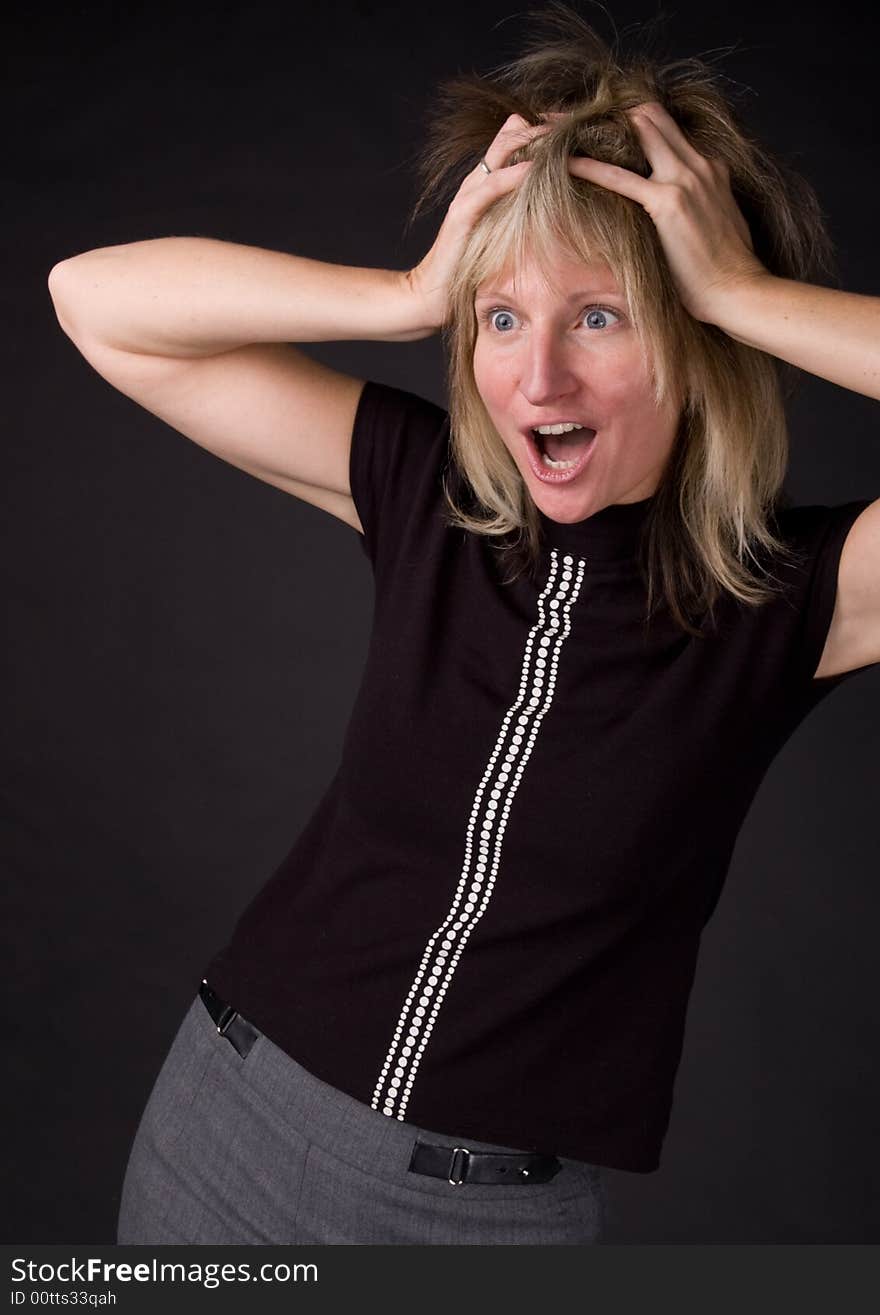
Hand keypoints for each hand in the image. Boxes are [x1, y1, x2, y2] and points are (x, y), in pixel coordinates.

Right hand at [406, 113, 561, 329]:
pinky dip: (513, 175)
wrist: (431, 295)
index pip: (516, 139)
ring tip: (564, 133)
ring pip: (502, 152)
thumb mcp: (502, 238)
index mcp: (487, 184)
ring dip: (534, 141)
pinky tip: (534, 168)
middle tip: (580, 122)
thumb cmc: (470, 270)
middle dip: (546, 126)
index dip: (545, 129)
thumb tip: (551, 212)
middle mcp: (477, 181)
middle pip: (512, 135)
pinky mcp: (463, 215)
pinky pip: (491, 187)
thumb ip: (520, 218)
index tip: (579, 127)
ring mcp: (468, 195)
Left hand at [567, 101, 767, 322]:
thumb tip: (676, 217)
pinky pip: (620, 177)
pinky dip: (589, 168)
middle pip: (651, 115)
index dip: (635, 123)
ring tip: (568, 132)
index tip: (606, 128)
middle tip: (576, 118)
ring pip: (641, 127)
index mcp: (710, 168)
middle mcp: (699, 164)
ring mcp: (685, 179)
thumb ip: (697, 205)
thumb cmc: (726, 270)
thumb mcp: (717, 223)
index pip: (667, 129)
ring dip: (601, 128)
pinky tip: (566, 164)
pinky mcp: (667, 202)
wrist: (738, 291)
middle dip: (613, 111)